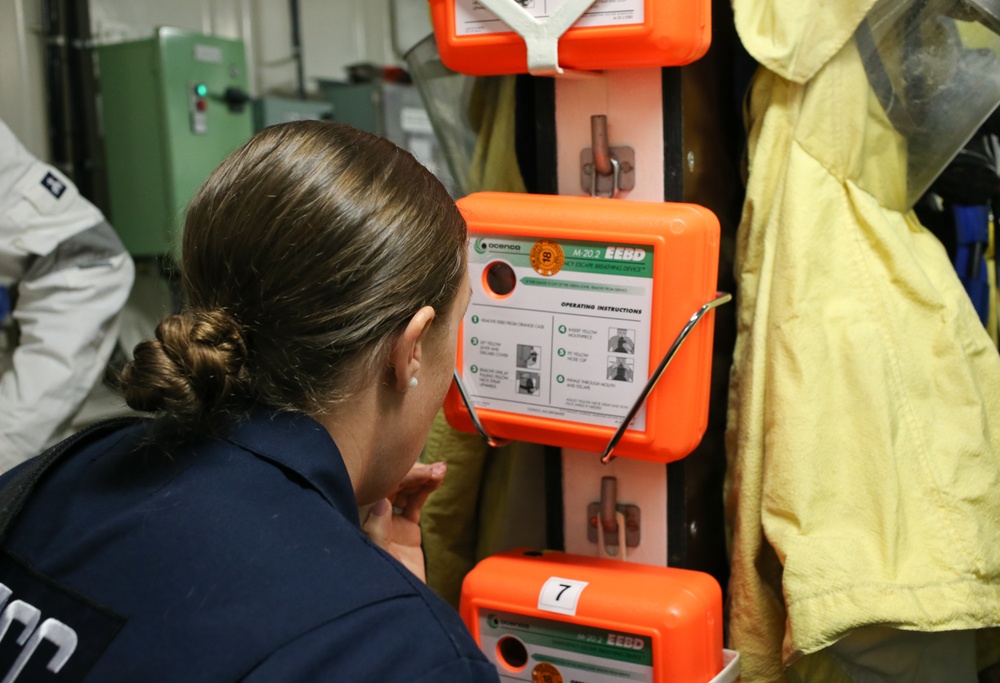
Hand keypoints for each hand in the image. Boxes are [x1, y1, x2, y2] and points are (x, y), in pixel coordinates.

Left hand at [360, 461, 445, 581]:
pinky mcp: (406, 530)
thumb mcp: (377, 559)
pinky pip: (415, 503)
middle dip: (413, 473)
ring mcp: (389, 522)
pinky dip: (425, 489)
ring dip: (421, 478)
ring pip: (404, 490)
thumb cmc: (379, 585)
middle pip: (391, 484)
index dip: (398, 475)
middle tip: (435, 468)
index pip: (378, 487)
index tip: (418, 469)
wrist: (401, 607)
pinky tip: (437, 480)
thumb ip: (377, 532)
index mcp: (360, 518)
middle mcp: (371, 516)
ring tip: (440, 471)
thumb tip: (382, 502)